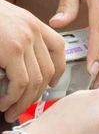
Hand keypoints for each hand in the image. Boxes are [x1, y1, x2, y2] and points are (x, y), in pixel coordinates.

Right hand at [0, 0, 64, 122]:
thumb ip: (12, 40)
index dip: (57, 69)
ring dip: (23, 101)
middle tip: (21, 107)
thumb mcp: (2, 23)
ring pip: (36, 80)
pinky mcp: (12, 49)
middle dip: (36, 94)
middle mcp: (32, 30)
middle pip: (48, 69)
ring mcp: (24, 40)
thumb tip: (12, 67)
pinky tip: (3, 102)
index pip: (57, 47)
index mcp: (31, 22)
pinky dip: (13, 97)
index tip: (50, 84)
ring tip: (10, 110)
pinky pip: (21, 81)